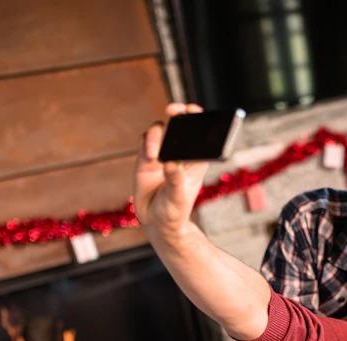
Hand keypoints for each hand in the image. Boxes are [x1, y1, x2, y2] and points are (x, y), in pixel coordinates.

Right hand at [133, 103, 209, 238]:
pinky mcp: (146, 158)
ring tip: (154, 155)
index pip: (200, 132)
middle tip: (173, 110)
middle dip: (178, 113)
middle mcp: (179, 152)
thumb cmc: (175, 212)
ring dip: (157, 136)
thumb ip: (175, 181)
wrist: (156, 223)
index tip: (194, 111)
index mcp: (196, 159)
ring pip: (160, 130)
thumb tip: (170, 163)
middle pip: (179, 123)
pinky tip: (150, 157)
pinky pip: (146, 141)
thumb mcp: (178, 198)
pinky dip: (147, 144)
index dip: (198, 118)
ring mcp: (162, 153)